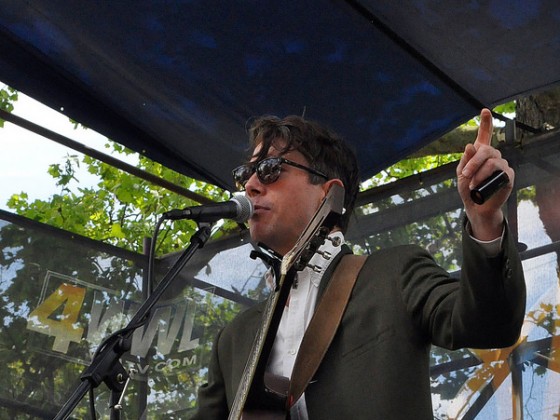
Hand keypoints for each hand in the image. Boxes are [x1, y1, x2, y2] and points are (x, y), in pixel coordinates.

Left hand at [456, 108, 513, 239]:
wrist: (476, 206)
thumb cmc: (468, 189)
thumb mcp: (461, 174)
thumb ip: (465, 160)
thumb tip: (470, 145)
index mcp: (480, 153)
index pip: (485, 135)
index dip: (485, 122)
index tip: (484, 110)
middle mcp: (493, 156)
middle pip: (486, 150)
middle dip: (473, 162)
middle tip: (464, 175)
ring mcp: (502, 165)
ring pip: (491, 162)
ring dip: (478, 173)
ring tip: (471, 184)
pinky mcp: (508, 176)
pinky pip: (499, 172)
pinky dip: (486, 178)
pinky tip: (480, 186)